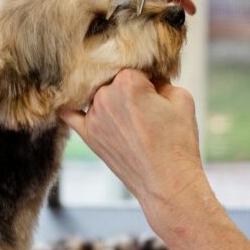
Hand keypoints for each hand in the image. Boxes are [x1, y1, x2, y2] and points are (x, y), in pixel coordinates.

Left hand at [60, 69, 208, 226]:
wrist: (168, 183)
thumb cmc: (178, 142)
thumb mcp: (181, 98)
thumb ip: (162, 79)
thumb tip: (150, 78)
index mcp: (128, 81)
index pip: (135, 66)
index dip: (148, 77)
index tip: (157, 89)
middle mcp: (105, 96)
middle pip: (115, 79)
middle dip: (130, 87)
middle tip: (147, 108)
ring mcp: (93, 117)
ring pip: (99, 94)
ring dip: (110, 98)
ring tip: (132, 119)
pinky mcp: (88, 136)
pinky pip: (70, 115)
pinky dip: (71, 107)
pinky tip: (68, 101)